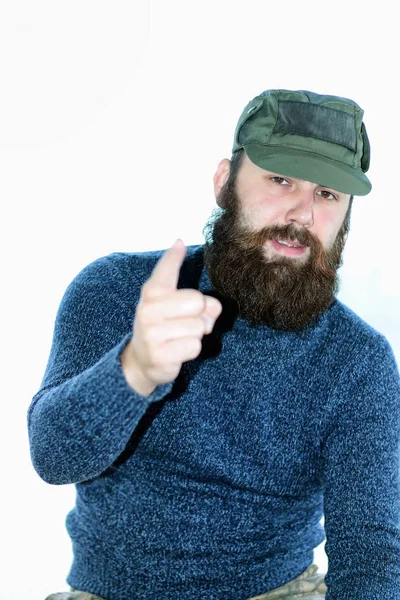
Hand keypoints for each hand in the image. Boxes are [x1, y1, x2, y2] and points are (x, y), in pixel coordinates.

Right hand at [121, 239, 221, 395]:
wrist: (141, 361)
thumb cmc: (162, 326)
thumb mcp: (169, 304)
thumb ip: (192, 294)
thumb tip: (210, 299)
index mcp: (152, 293)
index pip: (166, 270)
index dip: (174, 256)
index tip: (179, 241)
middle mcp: (148, 310)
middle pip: (198, 301)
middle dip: (200, 314)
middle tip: (187, 321)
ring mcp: (152, 334)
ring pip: (199, 327)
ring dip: (196, 335)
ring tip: (180, 337)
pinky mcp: (160, 356)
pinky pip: (195, 346)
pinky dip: (192, 350)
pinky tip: (177, 350)